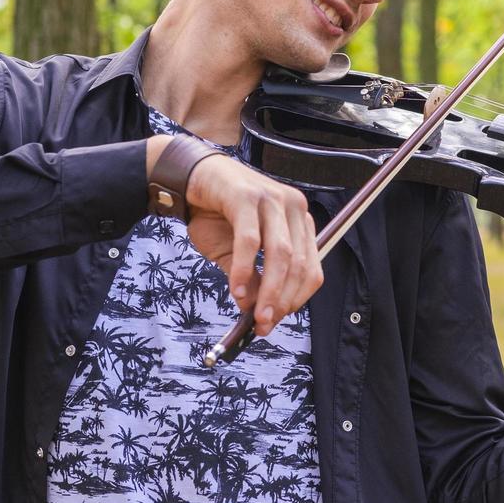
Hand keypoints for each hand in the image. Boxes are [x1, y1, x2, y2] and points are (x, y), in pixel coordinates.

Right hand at [147, 135, 323, 336]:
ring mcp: (271, 199)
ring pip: (281, 255)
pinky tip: (235, 289)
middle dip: (282, 301)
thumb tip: (257, 313)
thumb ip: (251, 278)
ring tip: (254, 315)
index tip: (277, 321)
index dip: (296, 299)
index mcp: (298, 221)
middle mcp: (292, 208)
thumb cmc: (217, 215)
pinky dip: (243, 270)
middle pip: (299, 264)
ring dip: (269, 291)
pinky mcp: (246, 196)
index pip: (311, 268)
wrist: (191, 178)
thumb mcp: (236, 253)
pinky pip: (250, 241)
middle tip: (264, 325)